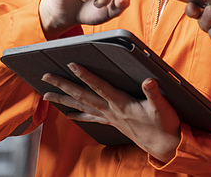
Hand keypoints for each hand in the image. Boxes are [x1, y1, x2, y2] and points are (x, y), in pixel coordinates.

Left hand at [42, 64, 181, 162]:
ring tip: (46, 95)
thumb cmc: (163, 125)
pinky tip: (68, 114)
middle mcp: (111, 111)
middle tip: (46, 78)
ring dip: (63, 100)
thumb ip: (154, 93)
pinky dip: (78, 114)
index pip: (100, 87)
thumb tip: (148, 81)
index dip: (86, 76)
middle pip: (82, 96)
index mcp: (122, 104)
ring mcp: (110, 117)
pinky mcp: (113, 122)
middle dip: (63, 86)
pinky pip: (91, 117)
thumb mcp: (162, 107)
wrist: (164, 146)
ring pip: (82, 106)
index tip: (72, 65)